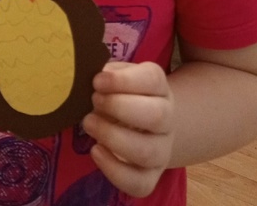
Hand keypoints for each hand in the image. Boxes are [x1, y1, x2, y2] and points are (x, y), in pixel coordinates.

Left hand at [82, 61, 173, 198]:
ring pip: (147, 151)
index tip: (97, 81)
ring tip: (89, 123)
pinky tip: (96, 150)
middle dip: (119, 107)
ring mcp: (161, 150)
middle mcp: (167, 118)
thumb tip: (93, 75)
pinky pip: (139, 183)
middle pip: (157, 115)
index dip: (123, 80)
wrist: (145, 123)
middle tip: (95, 101)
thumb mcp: (117, 75)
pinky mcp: (150, 176)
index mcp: (159, 86)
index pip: (152, 79)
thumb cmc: (122, 93)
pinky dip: (114, 170)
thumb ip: (106, 73)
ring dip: (113, 137)